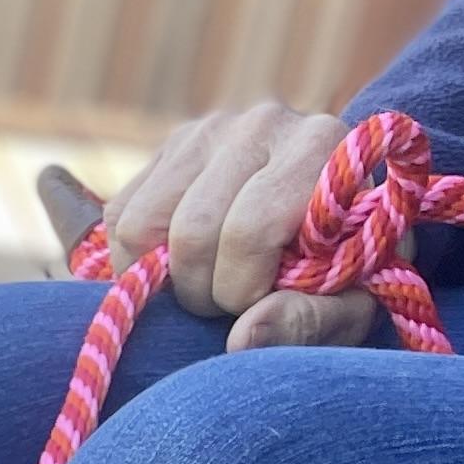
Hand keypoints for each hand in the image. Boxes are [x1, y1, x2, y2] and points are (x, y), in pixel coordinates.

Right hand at [110, 100, 372, 346]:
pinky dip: (133, 261)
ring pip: (139, 225)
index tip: (257, 305)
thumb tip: (241, 340)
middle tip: (226, 305)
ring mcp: (210, 129)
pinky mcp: (171, 147)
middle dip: (199, 291)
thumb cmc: (344, 275)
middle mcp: (263, 123)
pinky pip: (118, 216)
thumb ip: (305, 324)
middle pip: (190, 230)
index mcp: (319, 147)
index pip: (248, 229)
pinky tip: (176, 266)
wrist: (332, 221)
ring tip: (203, 284)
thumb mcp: (345, 310)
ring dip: (159, 279)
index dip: (240, 289)